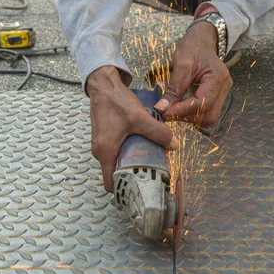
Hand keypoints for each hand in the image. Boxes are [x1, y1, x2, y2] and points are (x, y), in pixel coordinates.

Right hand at [88, 66, 178, 191]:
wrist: (103, 84)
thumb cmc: (117, 102)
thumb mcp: (140, 118)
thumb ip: (158, 132)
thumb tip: (174, 145)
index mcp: (105, 151)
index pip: (110, 183)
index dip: (124, 189)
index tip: (139, 189)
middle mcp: (99, 151)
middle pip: (115, 172)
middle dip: (131, 175)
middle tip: (150, 174)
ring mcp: (100, 144)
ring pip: (116, 161)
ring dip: (130, 162)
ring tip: (148, 161)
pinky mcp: (104, 137)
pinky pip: (116, 151)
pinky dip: (127, 152)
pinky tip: (140, 147)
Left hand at [154, 21, 232, 127]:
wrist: (202, 40)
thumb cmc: (192, 48)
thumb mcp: (181, 65)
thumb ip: (173, 89)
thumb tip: (161, 109)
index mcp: (218, 77)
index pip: (202, 103)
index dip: (183, 111)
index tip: (165, 113)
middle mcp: (224, 88)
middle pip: (209, 115)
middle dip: (187, 117)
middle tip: (168, 113)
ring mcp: (222, 93)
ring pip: (208, 117)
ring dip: (190, 117)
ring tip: (174, 110)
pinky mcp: (217, 96)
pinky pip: (206, 111)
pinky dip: (192, 113)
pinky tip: (180, 107)